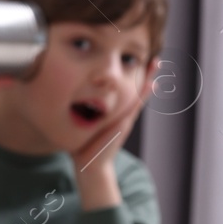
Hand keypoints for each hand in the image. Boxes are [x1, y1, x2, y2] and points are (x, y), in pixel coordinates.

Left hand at [69, 57, 158, 174]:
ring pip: (138, 94)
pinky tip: (151, 84)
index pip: (124, 91)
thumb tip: (66, 104)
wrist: (90, 167)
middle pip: (135, 90)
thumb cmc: (83, 148)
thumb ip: (79, 115)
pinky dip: (142, 95)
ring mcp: (124, 118)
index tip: (137, 61)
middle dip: (144, 73)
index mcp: (113, 114)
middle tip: (155, 57)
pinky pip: (133, 106)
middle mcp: (122, 114)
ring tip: (156, 62)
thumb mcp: (82, 126)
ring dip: (147, 78)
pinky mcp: (122, 124)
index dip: (130, 78)